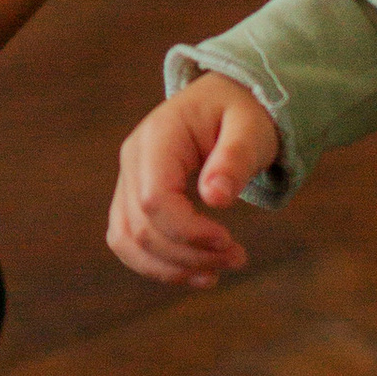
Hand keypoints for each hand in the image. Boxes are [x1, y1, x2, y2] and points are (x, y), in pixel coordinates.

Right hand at [107, 74, 280, 287]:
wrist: (226, 101)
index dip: (188, 231)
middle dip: (189, 255)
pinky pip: (128, 239)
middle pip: (141, 226)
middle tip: (238, 258)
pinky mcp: (133, 198)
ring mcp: (128, 179)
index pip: (154, 199)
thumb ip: (234, 158)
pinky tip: (193, 272)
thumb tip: (216, 199)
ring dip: (169, 268)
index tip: (229, 241)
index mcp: (158, 136)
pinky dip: (156, 264)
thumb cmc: (242, 112)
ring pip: (127, 240)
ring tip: (215, 274)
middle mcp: (133, 158)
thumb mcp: (250, 128)